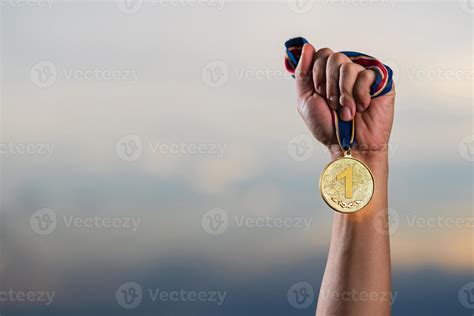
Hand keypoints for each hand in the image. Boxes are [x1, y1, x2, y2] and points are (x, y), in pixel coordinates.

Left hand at [294, 44, 394, 158]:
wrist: (348, 145)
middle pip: (334, 57)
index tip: (319, 94)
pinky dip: (360, 95)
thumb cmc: (327, 127)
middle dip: (329, 86)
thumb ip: (303, 73)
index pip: (321, 54)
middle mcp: (345, 72)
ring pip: (348, 66)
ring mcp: (363, 75)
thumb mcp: (305, 100)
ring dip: (344, 93)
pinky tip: (362, 107)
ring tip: (347, 111)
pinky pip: (367, 74)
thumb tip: (308, 46)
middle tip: (333, 105)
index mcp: (327, 74)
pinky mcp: (380, 82)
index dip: (317, 74)